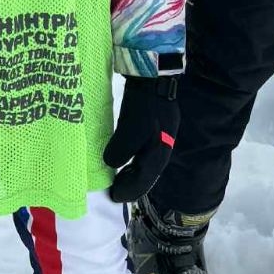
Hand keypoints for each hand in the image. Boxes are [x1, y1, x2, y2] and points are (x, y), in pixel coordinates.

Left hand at [104, 76, 179, 202]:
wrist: (153, 77)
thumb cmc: (141, 106)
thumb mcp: (128, 129)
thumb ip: (120, 151)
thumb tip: (110, 163)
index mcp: (158, 153)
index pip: (143, 181)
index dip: (128, 190)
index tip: (113, 196)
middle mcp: (163, 149)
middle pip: (147, 175)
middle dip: (130, 184)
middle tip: (114, 189)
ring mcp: (161, 137)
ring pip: (146, 163)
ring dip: (132, 172)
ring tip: (118, 177)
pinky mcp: (156, 126)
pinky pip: (145, 151)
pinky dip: (134, 159)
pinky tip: (125, 157)